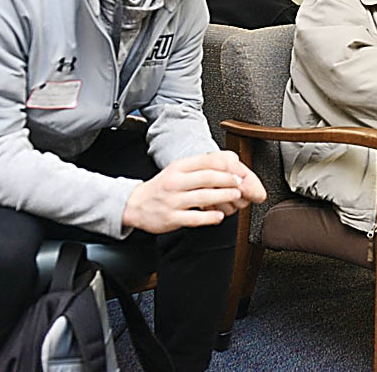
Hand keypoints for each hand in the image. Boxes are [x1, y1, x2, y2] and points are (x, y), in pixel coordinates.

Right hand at [122, 151, 265, 233]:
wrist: (135, 205)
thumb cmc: (162, 186)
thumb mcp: (178, 170)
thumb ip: (201, 164)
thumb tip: (231, 157)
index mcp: (178, 167)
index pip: (206, 161)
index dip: (226, 165)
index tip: (239, 170)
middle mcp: (175, 182)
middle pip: (207, 178)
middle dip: (228, 180)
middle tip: (241, 183)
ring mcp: (172, 201)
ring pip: (203, 197)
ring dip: (224, 196)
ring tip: (236, 196)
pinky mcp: (171, 218)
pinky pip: (194, 218)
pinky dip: (210, 217)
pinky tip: (220, 216)